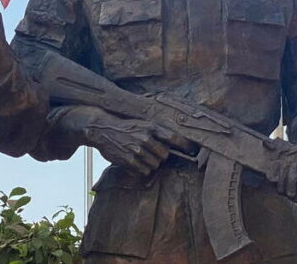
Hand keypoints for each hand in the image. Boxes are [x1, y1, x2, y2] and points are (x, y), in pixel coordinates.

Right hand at [80, 108, 194, 176]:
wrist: (102, 129)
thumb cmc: (125, 127)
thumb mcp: (142, 124)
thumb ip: (157, 133)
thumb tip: (175, 145)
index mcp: (151, 127)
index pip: (174, 138)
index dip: (185, 146)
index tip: (193, 151)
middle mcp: (146, 138)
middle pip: (165, 155)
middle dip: (161, 157)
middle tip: (152, 153)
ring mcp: (137, 150)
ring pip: (155, 165)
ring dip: (151, 163)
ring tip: (141, 156)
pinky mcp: (129, 160)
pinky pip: (144, 171)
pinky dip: (142, 169)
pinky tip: (135, 161)